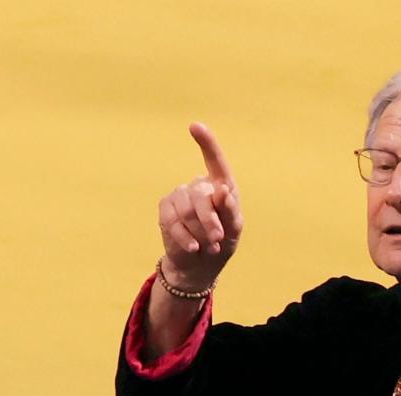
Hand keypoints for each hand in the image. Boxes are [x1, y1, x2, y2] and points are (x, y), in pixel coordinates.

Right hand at [157, 123, 243, 287]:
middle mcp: (199, 186)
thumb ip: (230, 211)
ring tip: (207, 247)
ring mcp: (180, 195)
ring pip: (185, 208)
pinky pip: (171, 219)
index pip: (215, 161)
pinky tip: (192, 247)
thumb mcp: (234, 231)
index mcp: (221, 186)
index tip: (194, 126)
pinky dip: (183, 236)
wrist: (199, 265)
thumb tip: (222, 191)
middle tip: (217, 239)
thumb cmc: (222, 243)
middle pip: (201, 195)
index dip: (206, 142)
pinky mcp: (165, 208)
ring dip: (197, 230)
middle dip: (209, 220)